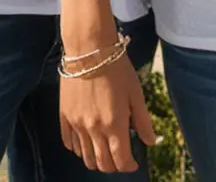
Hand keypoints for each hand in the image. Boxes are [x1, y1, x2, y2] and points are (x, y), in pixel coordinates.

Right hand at [61, 55, 157, 172]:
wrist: (89, 50)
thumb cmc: (117, 69)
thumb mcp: (136, 93)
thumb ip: (143, 121)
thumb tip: (150, 142)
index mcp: (114, 124)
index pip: (121, 160)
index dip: (129, 166)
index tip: (134, 163)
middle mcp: (94, 129)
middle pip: (102, 163)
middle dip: (113, 166)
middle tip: (120, 159)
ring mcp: (77, 125)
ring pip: (85, 157)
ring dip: (96, 160)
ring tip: (105, 152)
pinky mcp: (64, 117)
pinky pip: (70, 143)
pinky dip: (79, 149)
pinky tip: (87, 142)